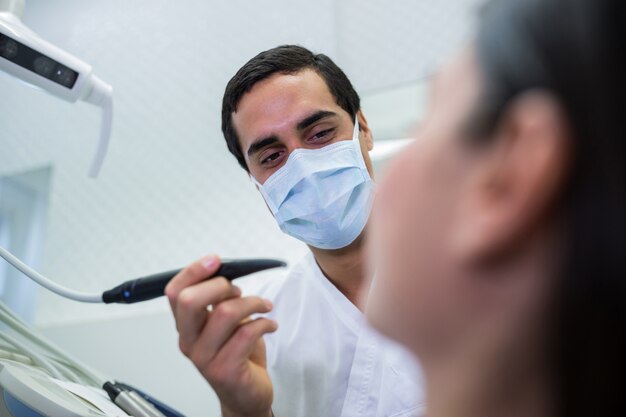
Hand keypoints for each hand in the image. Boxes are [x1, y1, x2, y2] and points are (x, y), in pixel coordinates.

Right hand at [165, 255, 277, 416]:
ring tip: (264, 306)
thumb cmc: (238, 355)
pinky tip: (270, 324)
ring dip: (252, 302)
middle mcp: (189, 342)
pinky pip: (246, 333)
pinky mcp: (226, 370)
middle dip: (220, 286)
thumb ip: (220, 302)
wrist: (247, 396)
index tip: (215, 260)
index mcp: (186, 327)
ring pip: (225, 313)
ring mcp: (205, 358)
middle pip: (190, 301)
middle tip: (239, 290)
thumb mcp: (225, 324)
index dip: (193, 271)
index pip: (174, 293)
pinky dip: (265, 322)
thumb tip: (227, 274)